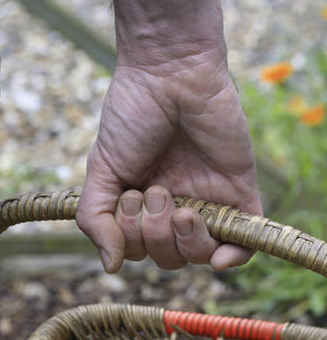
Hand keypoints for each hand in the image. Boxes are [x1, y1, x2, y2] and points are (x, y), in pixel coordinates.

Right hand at [76, 0, 262, 272]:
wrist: (170, 72)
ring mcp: (208, 202)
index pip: (137, 252)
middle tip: (156, 191)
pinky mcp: (238, 193)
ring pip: (199, 255)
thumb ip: (95, 219)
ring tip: (180, 207)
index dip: (131, 239)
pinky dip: (232, 259)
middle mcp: (174, 208)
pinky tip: (218, 258)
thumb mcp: (101, 170)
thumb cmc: (131, 115)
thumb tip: (111, 267)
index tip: (129, 196)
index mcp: (142, 206)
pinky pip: (243, 244)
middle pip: (167, 259)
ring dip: (184, 242)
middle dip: (154, 235)